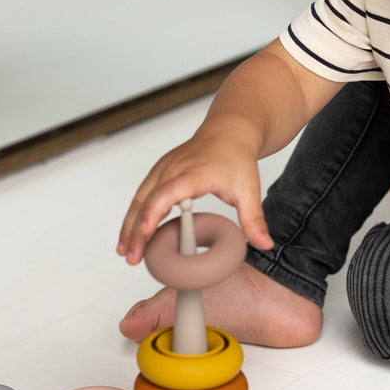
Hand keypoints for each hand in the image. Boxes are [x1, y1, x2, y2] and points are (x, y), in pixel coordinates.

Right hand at [116, 131, 272, 264]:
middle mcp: (172, 169)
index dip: (154, 212)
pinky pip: (141, 195)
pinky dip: (134, 215)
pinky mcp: (159, 172)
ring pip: (139, 199)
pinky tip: (132, 235)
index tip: (145, 232)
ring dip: (129, 225)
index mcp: (193, 173)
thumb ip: (254, 219)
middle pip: (146, 200)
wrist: (229, 132)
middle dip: (135, 230)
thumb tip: (264, 244)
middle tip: (133, 258)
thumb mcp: (249, 188)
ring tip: (126, 252)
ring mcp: (163, 169)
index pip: (167, 193)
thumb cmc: (236, 157)